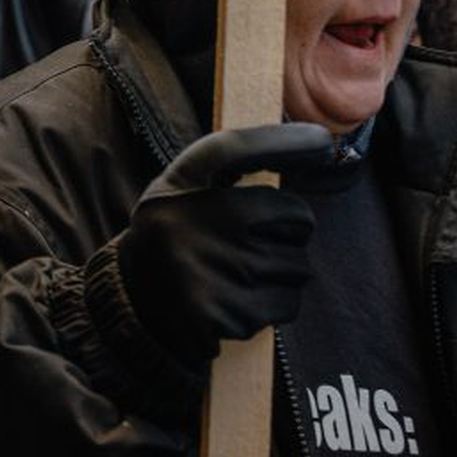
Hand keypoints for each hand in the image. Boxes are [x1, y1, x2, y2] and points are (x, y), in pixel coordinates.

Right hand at [116, 123, 335, 365]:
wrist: (133, 306)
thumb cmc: (180, 236)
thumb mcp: (188, 188)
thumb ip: (236, 165)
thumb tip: (316, 142)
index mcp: (179, 184)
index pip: (238, 148)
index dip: (287, 142)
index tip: (322, 142)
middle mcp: (192, 222)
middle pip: (297, 220)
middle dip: (291, 233)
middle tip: (259, 241)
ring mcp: (209, 270)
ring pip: (298, 267)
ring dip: (284, 273)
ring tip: (244, 275)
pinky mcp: (221, 315)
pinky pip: (286, 305)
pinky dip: (274, 305)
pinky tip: (241, 301)